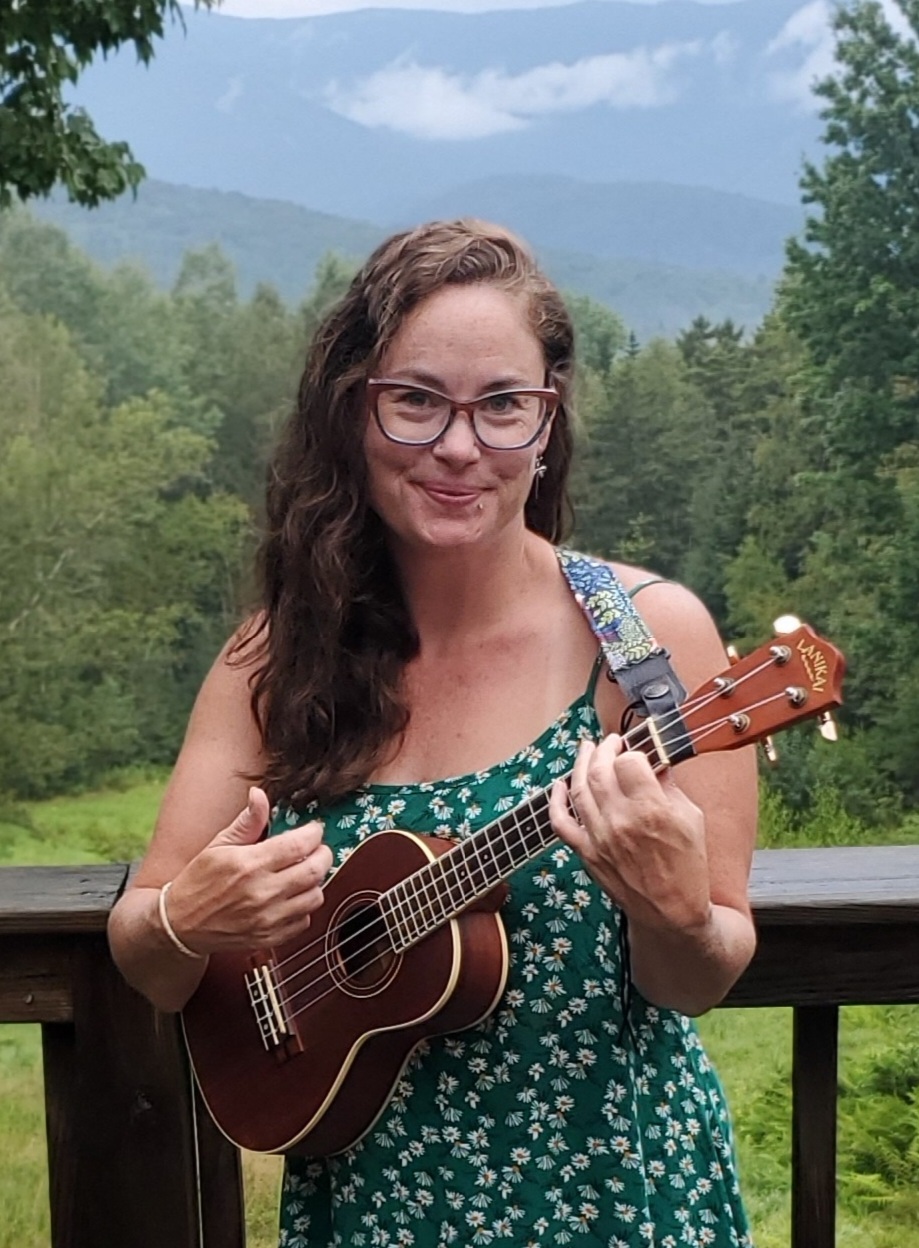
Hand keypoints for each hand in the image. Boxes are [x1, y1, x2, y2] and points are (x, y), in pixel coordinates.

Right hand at [162, 787, 332, 953]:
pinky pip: (304, 921)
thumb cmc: (198, 882)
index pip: (299, 844)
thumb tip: (259, 795)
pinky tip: (291, 897)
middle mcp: (262, 892)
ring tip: (302, 873)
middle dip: (323, 855)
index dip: (314, 833)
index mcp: (249, 864)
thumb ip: (247, 821)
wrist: (180, 925)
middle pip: (315, 870)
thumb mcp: (219, 845)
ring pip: (315, 896)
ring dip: (315, 882)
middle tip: (317, 849)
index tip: (313, 829)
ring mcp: (267, 918)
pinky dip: (304, 907)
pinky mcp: (270, 937)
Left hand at [549, 736, 711, 933]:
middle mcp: (621, 821)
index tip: (637, 753)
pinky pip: (560, 823)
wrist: (673, 913)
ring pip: (579, 788)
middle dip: (604, 749)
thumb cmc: (688, 866)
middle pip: (600, 769)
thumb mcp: (692, 819)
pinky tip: (560, 784)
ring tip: (587, 749)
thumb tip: (654, 760)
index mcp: (652, 810)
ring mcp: (600, 838)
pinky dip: (556, 801)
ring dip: (581, 763)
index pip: (630, 762)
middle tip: (610, 742)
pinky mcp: (587, 853)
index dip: (633, 752)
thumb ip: (669, 786)